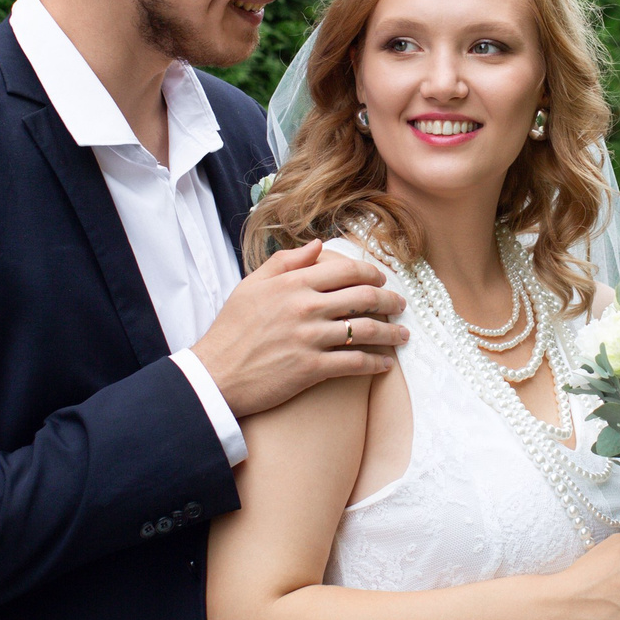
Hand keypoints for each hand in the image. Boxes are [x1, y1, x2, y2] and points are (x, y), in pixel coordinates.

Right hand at [193, 240, 410, 417]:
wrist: (216, 373)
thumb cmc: (232, 328)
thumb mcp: (251, 285)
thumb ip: (286, 262)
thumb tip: (318, 246)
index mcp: (294, 283)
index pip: (348, 270)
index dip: (372, 274)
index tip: (383, 281)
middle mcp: (307, 307)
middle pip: (365, 298)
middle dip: (391, 301)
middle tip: (401, 306)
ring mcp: (311, 338)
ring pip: (366, 331)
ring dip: (391, 333)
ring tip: (403, 335)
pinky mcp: (312, 367)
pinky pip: (355, 363)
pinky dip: (376, 363)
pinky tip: (385, 364)